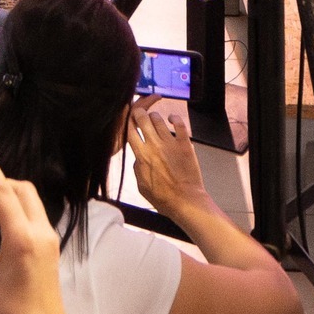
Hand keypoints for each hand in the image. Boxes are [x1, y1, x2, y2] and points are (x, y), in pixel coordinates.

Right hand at [128, 103, 212, 219]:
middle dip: (139, 112)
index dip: (128, 120)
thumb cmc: (162, 197)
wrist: (185, 201)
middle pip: (143, 119)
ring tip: (155, 118)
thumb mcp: (140, 184)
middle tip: (141, 114)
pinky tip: (171, 118)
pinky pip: (180, 124)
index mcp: (141, 154)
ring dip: (154, 116)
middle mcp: (154, 145)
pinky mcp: (185, 145)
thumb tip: (138, 157)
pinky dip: (174, 117)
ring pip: (158, 119)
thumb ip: (137, 167)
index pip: (130, 129)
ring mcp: (170, 144)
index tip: (129, 118)